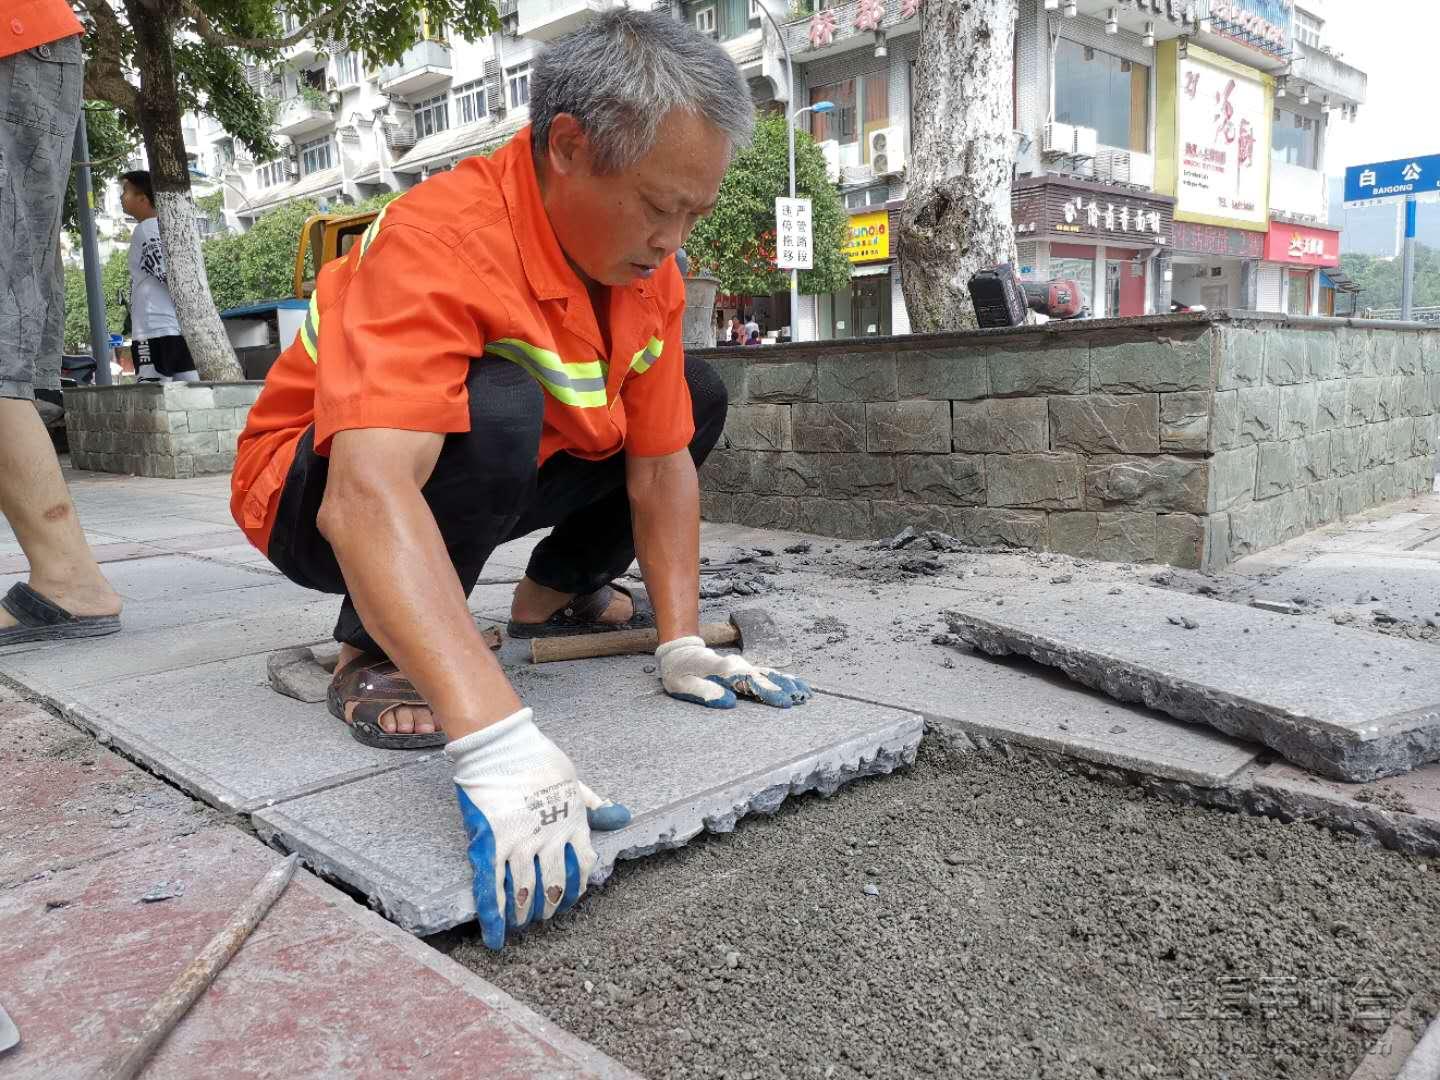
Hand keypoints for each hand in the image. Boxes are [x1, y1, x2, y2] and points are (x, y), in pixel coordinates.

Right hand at [447, 708, 629, 949]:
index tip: (570, 899)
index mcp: (572, 824)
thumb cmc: (539, 758)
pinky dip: (494, 916)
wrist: (502, 745)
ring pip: (526, 891)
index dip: (576, 888)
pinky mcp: (491, 844)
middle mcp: (550, 838)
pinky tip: (495, 936)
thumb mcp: (575, 781)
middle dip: (549, 905)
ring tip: (522, 925)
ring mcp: (520, 843)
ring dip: (524, 914)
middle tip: (543, 917)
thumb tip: (621, 817)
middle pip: (554, 884)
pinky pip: (493, 887)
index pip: (583, 867)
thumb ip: (595, 805)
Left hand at [655, 636, 811, 709]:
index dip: (767, 691)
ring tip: (806, 693)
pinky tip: (796, 685)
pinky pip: (766, 674)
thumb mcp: (682, 684)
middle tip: (803, 699)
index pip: (749, 682)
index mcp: (723, 670)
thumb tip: (728, 701)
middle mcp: (737, 666)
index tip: (783, 701)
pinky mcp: (745, 668)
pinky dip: (782, 679)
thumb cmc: (680, 671)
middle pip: (764, 678)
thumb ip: (704, 692)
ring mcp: (742, 666)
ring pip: (769, 674)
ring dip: (788, 683)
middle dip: (784, 688)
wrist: (680, 651)